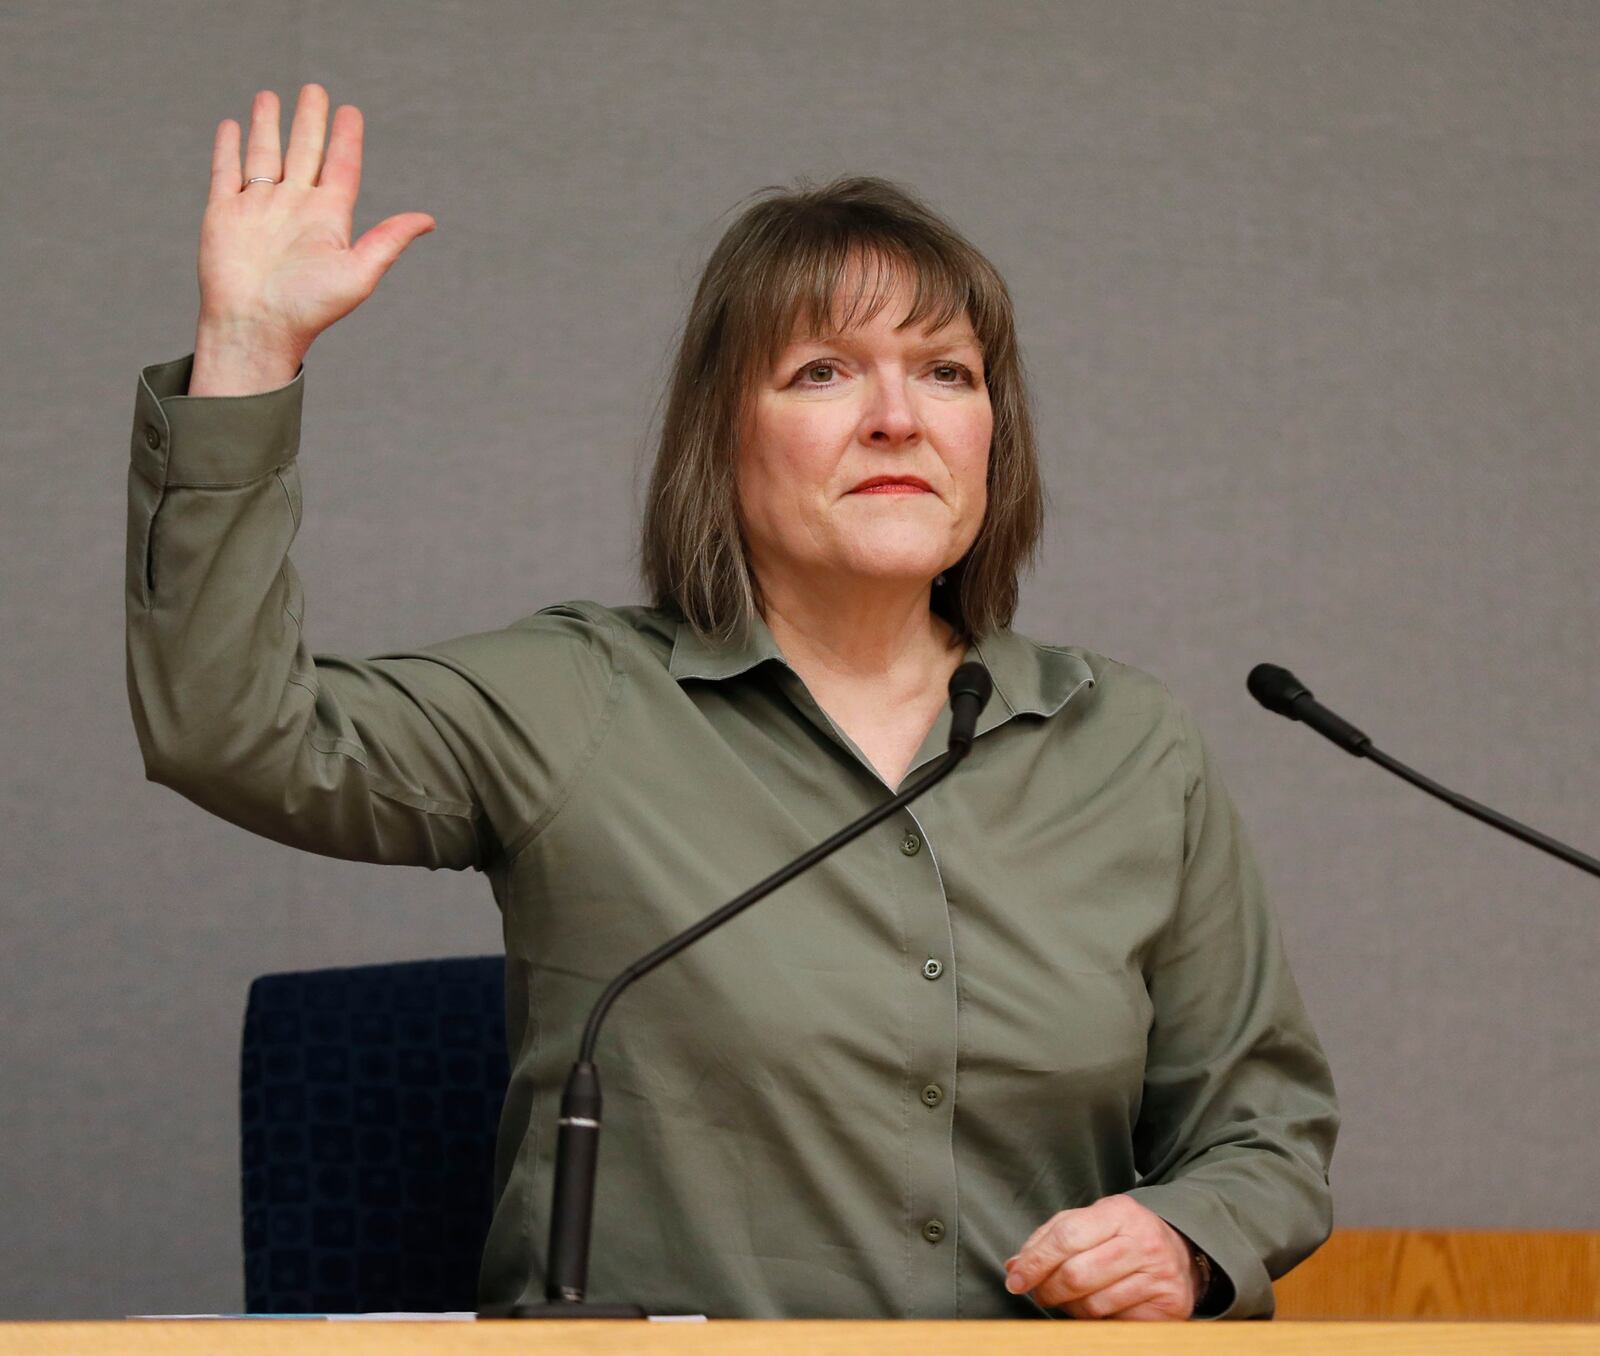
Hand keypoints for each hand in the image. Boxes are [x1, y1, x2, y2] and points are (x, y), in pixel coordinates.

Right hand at [196, 84, 435, 369]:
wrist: (255, 327)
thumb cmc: (309, 308)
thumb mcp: (358, 273)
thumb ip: (389, 241)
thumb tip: (428, 220)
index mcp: (328, 218)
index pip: (340, 167)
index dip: (346, 138)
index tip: (351, 111)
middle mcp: (294, 208)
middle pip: (304, 151)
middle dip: (309, 120)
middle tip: (315, 89)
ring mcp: (258, 209)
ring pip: (264, 154)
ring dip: (268, 125)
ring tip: (272, 96)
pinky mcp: (224, 214)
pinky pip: (226, 172)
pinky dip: (229, 148)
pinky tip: (233, 126)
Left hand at [1003, 1193, 1197, 1319]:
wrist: (1181, 1254)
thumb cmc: (1123, 1237)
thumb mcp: (1091, 1222)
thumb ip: (1050, 1238)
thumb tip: (1014, 1267)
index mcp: (1119, 1212)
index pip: (1066, 1236)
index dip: (1035, 1261)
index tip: (1015, 1280)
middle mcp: (1143, 1241)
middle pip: (1077, 1274)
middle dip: (1048, 1289)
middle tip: (1039, 1294)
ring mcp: (1159, 1275)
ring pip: (1094, 1304)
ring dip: (1070, 1308)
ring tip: (1068, 1300)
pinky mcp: (1169, 1306)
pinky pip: (1116, 1323)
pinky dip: (1097, 1321)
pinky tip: (1097, 1308)